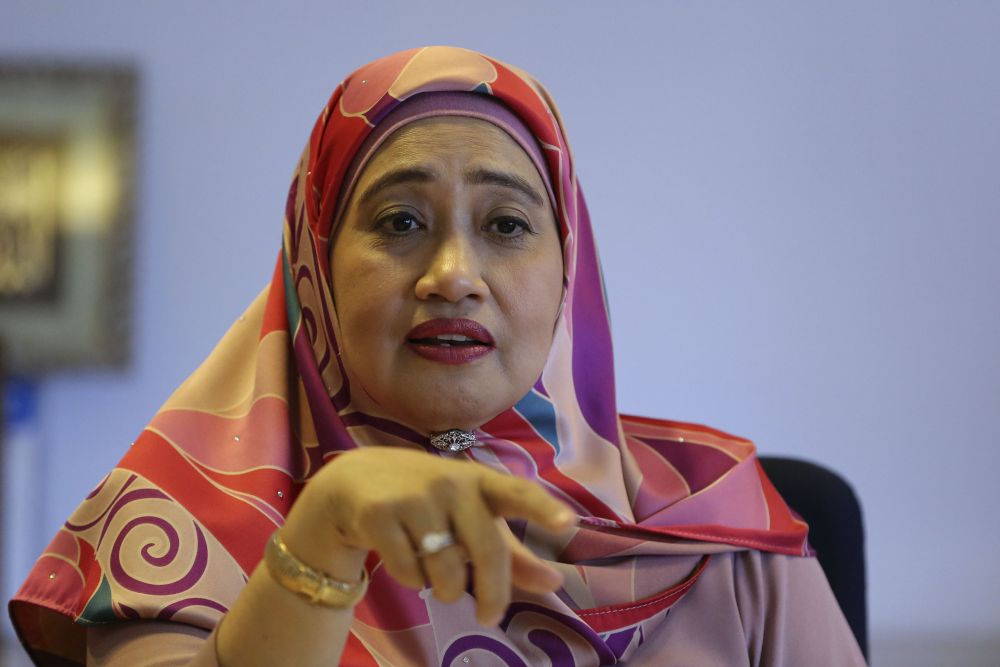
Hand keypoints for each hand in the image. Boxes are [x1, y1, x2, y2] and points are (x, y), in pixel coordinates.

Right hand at [280, 447, 574, 624]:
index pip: (516, 492)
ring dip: (443, 587)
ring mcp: (414, 496)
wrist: (353, 483)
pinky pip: (409, 573)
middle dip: (492, 593)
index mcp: (479, 481)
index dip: (542, 508)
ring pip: (445, 571)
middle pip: (486, 550)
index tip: (567, 523)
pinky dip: (410, 579)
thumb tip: (555, 582)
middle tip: (489, 617)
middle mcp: (451, 482)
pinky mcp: (380, 513)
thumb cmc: (427, 502)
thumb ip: (512, 551)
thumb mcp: (470, 518)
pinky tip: (401, 556)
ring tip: (434, 572)